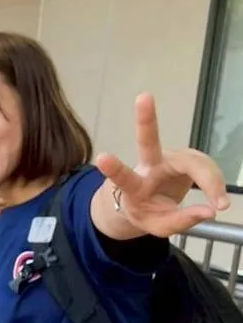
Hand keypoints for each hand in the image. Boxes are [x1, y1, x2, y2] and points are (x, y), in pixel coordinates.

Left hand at [95, 94, 229, 237]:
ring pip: (195, 162)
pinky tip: (217, 197)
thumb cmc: (148, 211)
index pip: (123, 177)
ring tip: (220, 203)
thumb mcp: (159, 226)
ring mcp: (170, 157)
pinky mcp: (187, 156)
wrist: (148, 201)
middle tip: (143, 96)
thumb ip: (181, 221)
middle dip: (146, 118)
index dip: (114, 168)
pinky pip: (207, 167)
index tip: (102, 157)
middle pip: (148, 140)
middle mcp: (150, 165)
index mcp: (134, 186)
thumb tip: (209, 211)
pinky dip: (215, 182)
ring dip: (211, 181)